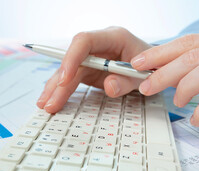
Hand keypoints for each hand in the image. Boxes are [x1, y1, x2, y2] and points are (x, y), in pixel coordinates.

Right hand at [37, 27, 151, 112]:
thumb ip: (127, 81)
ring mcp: (92, 58)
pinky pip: (71, 79)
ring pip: (68, 71)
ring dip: (56, 89)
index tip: (65, 79)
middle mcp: (98, 46)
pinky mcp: (89, 70)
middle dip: (60, 82)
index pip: (84, 41)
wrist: (154, 68)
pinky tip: (51, 101)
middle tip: (50, 102)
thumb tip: (109, 86)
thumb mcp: (144, 75)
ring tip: (45, 105)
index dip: (71, 58)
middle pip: (72, 60)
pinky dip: (62, 91)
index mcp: (113, 37)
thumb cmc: (151, 67)